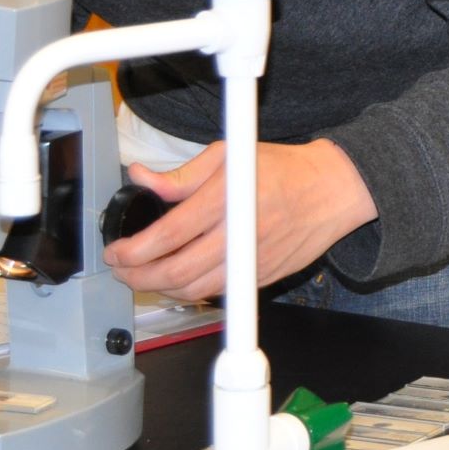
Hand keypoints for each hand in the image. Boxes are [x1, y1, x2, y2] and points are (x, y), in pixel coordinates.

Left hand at [101, 138, 375, 300]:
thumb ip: (181, 175)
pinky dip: (189, 291)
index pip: (168, 235)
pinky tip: (177, 279)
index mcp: (227, 200)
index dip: (133, 250)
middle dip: (136, 277)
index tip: (116, 250)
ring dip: (159, 289)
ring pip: (193, 292)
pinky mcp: (261, 278)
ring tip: (143, 276)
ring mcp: (251, 262)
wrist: (332, 191)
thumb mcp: (229, 155)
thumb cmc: (283, 170)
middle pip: (175, 273)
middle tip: (121, 269)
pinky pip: (216, 294)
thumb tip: (141, 178)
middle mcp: (239, 236)